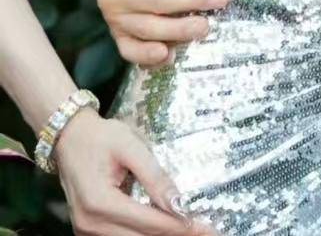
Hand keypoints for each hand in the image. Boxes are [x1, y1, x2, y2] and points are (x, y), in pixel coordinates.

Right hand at [56, 106, 216, 234]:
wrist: (69, 138)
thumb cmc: (101, 137)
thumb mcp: (131, 147)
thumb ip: (155, 176)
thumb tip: (179, 203)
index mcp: (100, 202)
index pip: (149, 221)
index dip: (181, 226)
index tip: (208, 227)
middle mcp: (90, 224)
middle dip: (177, 235)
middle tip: (207, 232)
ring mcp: (86, 231)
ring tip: (192, 230)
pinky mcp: (88, 231)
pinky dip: (146, 234)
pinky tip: (168, 228)